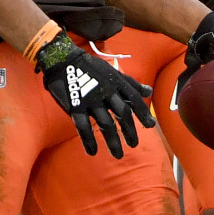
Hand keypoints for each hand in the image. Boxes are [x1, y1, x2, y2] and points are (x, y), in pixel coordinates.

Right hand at [35, 32, 154, 157]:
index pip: (134, 99)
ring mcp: (91, 100)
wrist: (63, 60)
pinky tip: (92, 152)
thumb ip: (131, 83)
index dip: (143, 113)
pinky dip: (88, 141)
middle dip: (129, 131)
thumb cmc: (90, 66)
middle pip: (122, 114)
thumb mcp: (113, 72)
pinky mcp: (76, 106)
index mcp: (116, 82)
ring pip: (105, 124)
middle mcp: (106, 92)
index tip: (150, 126)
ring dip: (113, 141)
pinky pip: (83, 127)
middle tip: (134, 144)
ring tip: (118, 155)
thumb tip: (148, 91)